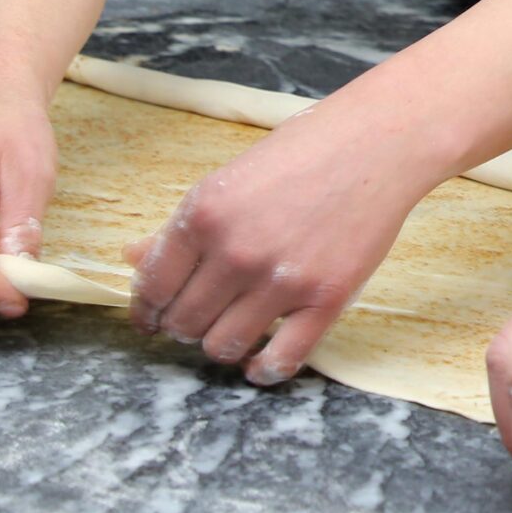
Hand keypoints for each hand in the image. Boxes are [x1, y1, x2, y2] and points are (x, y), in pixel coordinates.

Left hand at [122, 99, 425, 387]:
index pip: (153, 285)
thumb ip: (182, 225)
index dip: (145, 310)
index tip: (149, 318)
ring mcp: (282, 279)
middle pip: (183, 322)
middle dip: (182, 326)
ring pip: (222, 346)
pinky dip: (263, 369)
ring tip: (230, 329)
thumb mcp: (231, 178)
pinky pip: (280, 360)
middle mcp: (236, 251)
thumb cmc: (303, 151)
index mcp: (204, 214)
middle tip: (196, 318)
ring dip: (219, 345)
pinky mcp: (326, 299)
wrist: (377, 143)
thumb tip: (134, 258)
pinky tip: (260, 359)